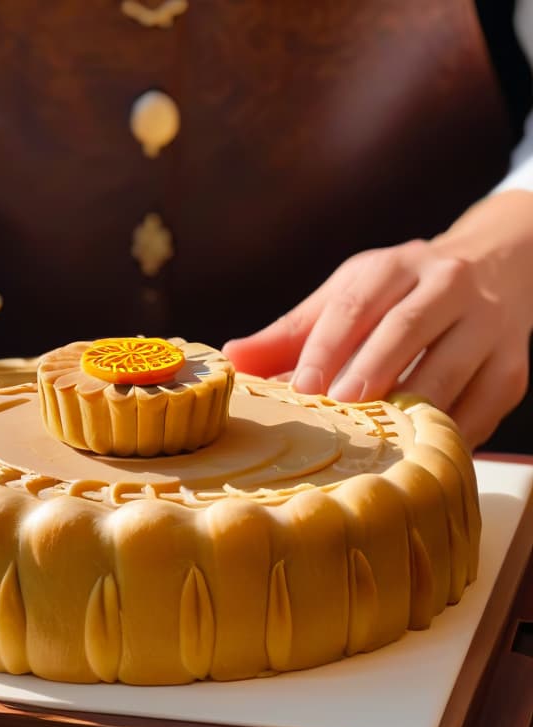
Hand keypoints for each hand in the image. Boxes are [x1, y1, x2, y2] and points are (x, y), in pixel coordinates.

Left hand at [223, 190, 532, 447]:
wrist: (500, 263)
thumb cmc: (403, 290)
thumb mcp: (349, 295)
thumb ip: (292, 332)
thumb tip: (234, 359)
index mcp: (393, 268)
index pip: (354, 305)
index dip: (325, 346)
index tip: (300, 385)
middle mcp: (445, 286)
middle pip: (404, 330)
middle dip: (369, 370)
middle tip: (338, 407)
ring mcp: (487, 325)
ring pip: (449, 368)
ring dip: (409, 405)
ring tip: (378, 438)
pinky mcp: (513, 366)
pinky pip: (483, 405)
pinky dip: (450, 432)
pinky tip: (419, 451)